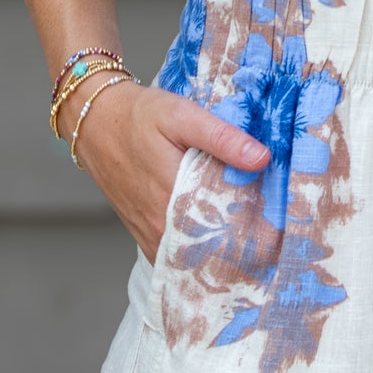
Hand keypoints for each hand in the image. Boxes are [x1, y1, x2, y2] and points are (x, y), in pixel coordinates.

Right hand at [67, 78, 268, 258]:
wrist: (93, 120)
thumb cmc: (137, 116)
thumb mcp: (182, 115)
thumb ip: (222, 138)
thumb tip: (261, 159)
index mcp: (173, 198)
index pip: (224, 233)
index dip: (255, 234)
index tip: (279, 229)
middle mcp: (159, 225)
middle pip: (211, 250)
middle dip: (241, 245)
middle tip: (272, 236)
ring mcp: (148, 233)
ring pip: (193, 256)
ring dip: (219, 251)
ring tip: (251, 240)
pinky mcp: (141, 233)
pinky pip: (174, 254)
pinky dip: (196, 251)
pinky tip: (216, 239)